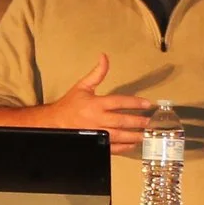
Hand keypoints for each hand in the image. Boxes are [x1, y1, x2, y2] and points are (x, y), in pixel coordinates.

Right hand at [33, 53, 153, 154]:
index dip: (134, 103)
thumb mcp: (82, 86)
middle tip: (149, 123)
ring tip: (144, 135)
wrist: (54, 122)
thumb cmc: (70, 104)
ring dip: (133, 136)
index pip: (119, 102)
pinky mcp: (94, 143)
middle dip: (137, 122)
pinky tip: (131, 145)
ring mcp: (96, 132)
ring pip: (118, 135)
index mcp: (96, 104)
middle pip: (121, 121)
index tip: (147, 104)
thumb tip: (104, 57)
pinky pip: (111, 147)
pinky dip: (122, 147)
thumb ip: (97, 73)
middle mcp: (97, 119)